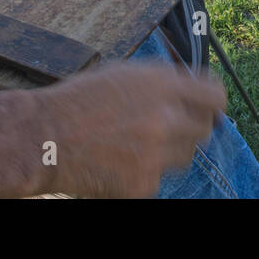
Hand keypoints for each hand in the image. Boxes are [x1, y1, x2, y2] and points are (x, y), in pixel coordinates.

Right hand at [32, 60, 227, 197]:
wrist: (44, 137)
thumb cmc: (77, 100)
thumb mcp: (123, 74)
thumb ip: (161, 81)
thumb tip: (188, 89)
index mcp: (163, 85)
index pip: (214, 96)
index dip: (214, 102)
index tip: (210, 107)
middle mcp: (167, 118)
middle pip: (205, 129)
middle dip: (192, 127)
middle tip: (171, 129)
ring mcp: (157, 154)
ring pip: (185, 156)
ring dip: (170, 151)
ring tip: (136, 143)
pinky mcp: (144, 184)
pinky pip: (158, 178)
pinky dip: (143, 173)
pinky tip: (117, 162)